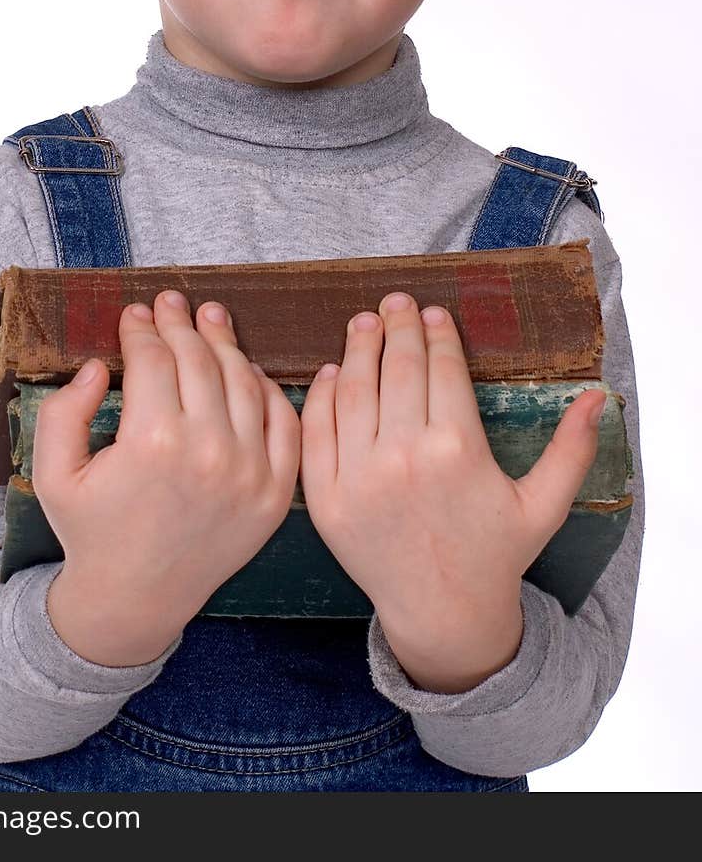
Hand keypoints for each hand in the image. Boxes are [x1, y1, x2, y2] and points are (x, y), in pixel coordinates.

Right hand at [34, 290, 300, 660]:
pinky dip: (268, 388)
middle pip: (199, 361)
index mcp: (151, 442)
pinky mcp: (275, 492)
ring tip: (211, 318)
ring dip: (226, 344)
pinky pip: (283, 422)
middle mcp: (208, 451)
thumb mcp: (53, 473)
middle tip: (172, 301)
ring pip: (243, 381)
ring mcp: (250, 472)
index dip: (142, 329)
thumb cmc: (90, 532)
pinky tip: (248, 369)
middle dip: (181, 324)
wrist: (137, 599)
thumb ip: (63, 412)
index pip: (153, 359)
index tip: (136, 312)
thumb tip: (99, 365)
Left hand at [298, 292, 606, 690]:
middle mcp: (404, 459)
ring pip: (353, 391)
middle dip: (397, 328)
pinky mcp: (326, 498)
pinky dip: (320, 395)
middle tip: (394, 302)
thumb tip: (597, 397)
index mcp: (458, 451)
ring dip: (357, 350)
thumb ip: (572, 449)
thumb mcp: (543, 505)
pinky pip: (317, 431)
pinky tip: (331, 371)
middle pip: (397, 371)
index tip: (434, 312)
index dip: (438, 335)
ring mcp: (358, 478)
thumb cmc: (495, 554)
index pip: (442, 371)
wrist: (442, 613)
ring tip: (363, 323)